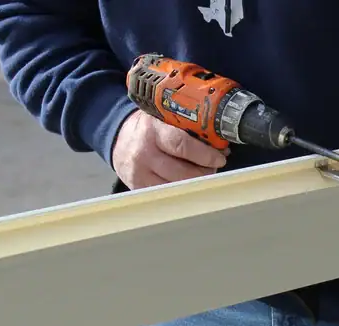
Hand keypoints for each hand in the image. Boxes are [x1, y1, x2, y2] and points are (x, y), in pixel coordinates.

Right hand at [112, 110, 228, 189]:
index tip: (219, 158)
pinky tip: (188, 183)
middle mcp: (144, 153)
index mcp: (152, 130)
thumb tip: (219, 144)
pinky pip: (167, 195)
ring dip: (196, 183)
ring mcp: (140, 174)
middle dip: (205, 172)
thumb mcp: (163, 118)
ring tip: (202, 174)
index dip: (205, 155)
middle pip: (183, 172)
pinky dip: (182, 191)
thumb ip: (187, 127)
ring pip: (177, 187)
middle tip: (214, 167)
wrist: (119, 139)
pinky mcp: (138, 188)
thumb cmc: (148, 128)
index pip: (182, 145)